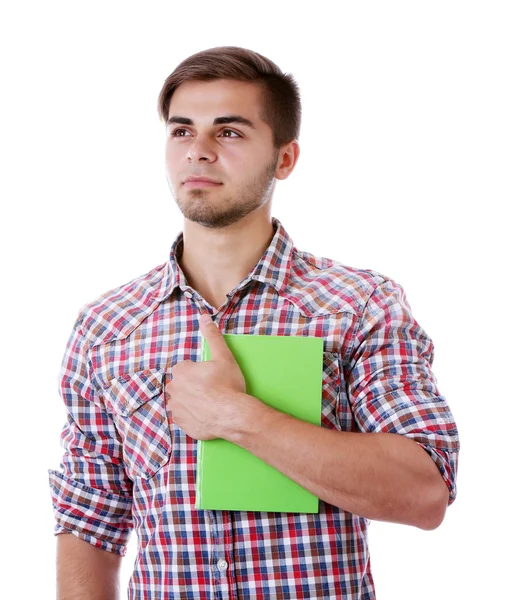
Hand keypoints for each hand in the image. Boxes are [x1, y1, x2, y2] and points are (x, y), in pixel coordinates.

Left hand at [164, 313, 247, 440]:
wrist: (232, 415)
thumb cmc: (228, 385)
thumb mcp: (224, 357)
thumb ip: (213, 336)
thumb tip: (204, 317)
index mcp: (181, 371)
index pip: (186, 368)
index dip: (200, 372)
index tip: (211, 377)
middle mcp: (173, 389)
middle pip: (183, 384)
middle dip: (194, 386)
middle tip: (213, 390)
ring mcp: (176, 409)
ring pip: (182, 401)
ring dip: (192, 401)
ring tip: (210, 404)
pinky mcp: (181, 424)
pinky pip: (185, 418)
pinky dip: (193, 416)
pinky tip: (206, 415)